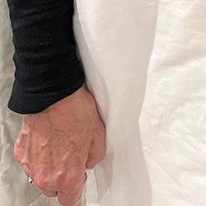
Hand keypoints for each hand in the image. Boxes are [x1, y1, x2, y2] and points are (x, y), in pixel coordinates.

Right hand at [14, 85, 105, 205]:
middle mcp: (46, 176)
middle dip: (62, 178)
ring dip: (49, 166)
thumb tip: (90, 161)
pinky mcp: (21, 152)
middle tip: (71, 157)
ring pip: (40, 176)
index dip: (77, 187)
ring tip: (59, 144)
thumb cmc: (74, 112)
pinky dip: (37, 153)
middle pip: (53, 190)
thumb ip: (95, 156)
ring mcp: (31, 166)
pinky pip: (30, 161)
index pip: (70, 199)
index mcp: (67, 177)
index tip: (80, 178)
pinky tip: (47, 138)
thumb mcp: (99, 135)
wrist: (52, 95)